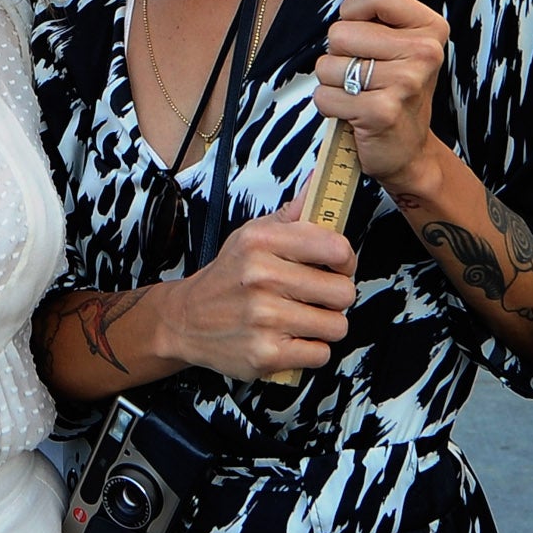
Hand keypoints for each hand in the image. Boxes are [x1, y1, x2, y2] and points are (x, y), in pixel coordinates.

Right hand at [162, 202, 358, 377]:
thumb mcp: (252, 235)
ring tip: (301, 318)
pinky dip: (310, 350)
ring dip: (324, 325)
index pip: (336, 248)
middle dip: (335, 297)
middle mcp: (262, 276)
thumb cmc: (230, 276)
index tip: (336, 266)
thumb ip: (293, 213)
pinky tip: (290, 338)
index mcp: (261, 241)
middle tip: (315, 297)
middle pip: (343, 292)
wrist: (187, 320)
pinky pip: (321, 354)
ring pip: (337, 325)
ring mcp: (264, 317)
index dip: (345, 260)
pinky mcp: (266, 354)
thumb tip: (319, 179)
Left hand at [313, 0, 449, 186]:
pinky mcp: (381, 112)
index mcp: (430, 28)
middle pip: (341, 32)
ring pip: (328, 65)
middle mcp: (424, 53)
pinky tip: (354, 114)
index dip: (353, 12)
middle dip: (339, 55)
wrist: (409, 150)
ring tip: (359, 94)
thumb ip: (378, 16)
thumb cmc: (395, 92)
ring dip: (333, 83)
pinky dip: (330, 106)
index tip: (361, 31)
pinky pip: (325, 96)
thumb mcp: (401, 47)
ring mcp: (405, 83)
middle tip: (362, 74)